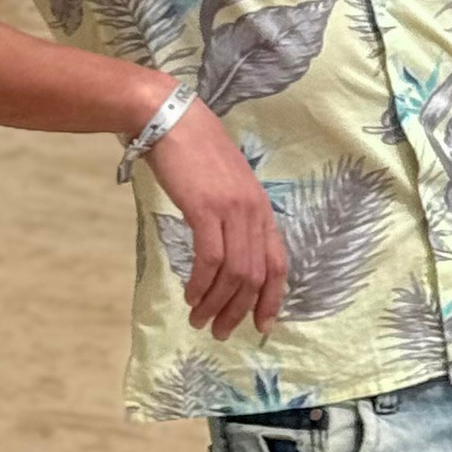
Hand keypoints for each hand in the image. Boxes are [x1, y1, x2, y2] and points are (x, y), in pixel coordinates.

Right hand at [147, 100, 289, 338]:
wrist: (173, 120)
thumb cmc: (194, 154)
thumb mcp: (225, 188)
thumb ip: (232, 218)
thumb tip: (226, 255)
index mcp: (262, 209)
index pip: (279, 263)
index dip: (272, 298)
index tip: (262, 326)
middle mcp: (255, 212)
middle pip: (257, 275)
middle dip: (239, 310)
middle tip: (220, 331)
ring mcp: (233, 210)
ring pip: (235, 272)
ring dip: (217, 303)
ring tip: (199, 319)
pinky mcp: (206, 208)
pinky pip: (210, 257)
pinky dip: (202, 283)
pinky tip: (191, 295)